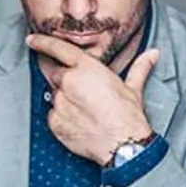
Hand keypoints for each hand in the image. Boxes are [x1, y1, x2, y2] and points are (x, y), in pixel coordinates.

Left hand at [26, 34, 158, 165]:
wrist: (123, 146)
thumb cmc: (128, 117)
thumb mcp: (134, 88)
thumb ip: (140, 67)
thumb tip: (152, 54)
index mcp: (86, 68)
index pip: (57, 49)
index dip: (42, 42)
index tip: (33, 40)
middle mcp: (69, 82)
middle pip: (54, 73)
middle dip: (62, 78)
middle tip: (78, 89)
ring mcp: (60, 103)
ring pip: (54, 95)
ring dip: (64, 98)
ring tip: (84, 109)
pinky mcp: (55, 122)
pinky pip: (53, 114)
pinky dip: (62, 115)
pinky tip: (79, 121)